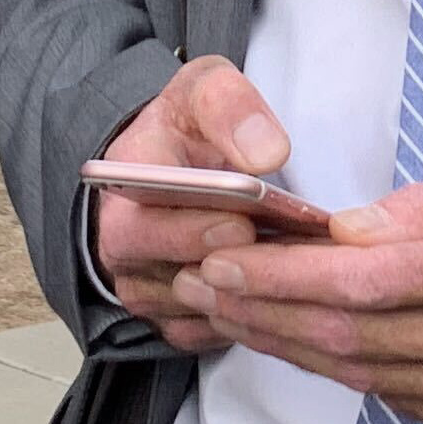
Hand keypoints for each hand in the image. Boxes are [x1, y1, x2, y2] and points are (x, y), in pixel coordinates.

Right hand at [90, 57, 293, 353]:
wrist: (167, 167)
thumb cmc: (186, 129)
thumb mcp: (203, 90)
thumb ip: (230, 106)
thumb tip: (266, 153)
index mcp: (122, 188)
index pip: (141, 223)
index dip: (189, 229)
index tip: (239, 221)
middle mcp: (123, 247)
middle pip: (170, 278)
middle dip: (229, 268)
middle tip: (280, 256)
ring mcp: (146, 288)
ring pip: (198, 310)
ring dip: (248, 296)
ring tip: (300, 274)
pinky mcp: (174, 318)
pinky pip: (213, 333)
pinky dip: (252, 318)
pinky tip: (289, 294)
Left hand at [182, 168, 422, 423]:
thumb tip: (342, 233)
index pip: (367, 281)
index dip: (284, 277)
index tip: (227, 258)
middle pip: (354, 338)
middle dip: (265, 314)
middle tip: (204, 289)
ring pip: (370, 378)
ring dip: (289, 350)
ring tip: (233, 316)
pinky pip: (407, 403)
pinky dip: (348, 374)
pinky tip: (303, 348)